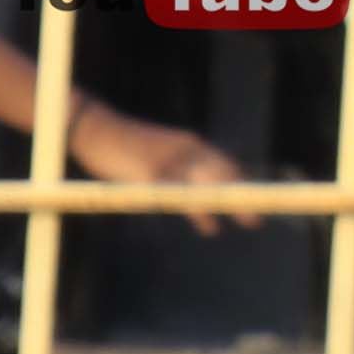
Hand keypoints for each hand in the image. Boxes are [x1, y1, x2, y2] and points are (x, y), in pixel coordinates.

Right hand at [72, 101, 255, 225]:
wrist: (96, 127)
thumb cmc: (124, 143)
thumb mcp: (158, 149)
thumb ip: (178, 162)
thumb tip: (193, 183)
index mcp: (188, 143)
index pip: (224, 163)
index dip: (240, 182)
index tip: (254, 197)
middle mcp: (186, 151)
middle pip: (225, 175)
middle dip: (243, 197)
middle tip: (257, 221)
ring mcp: (171, 162)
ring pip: (209, 188)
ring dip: (229, 208)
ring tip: (246, 223)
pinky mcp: (153, 174)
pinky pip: (182, 197)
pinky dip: (200, 212)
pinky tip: (211, 225)